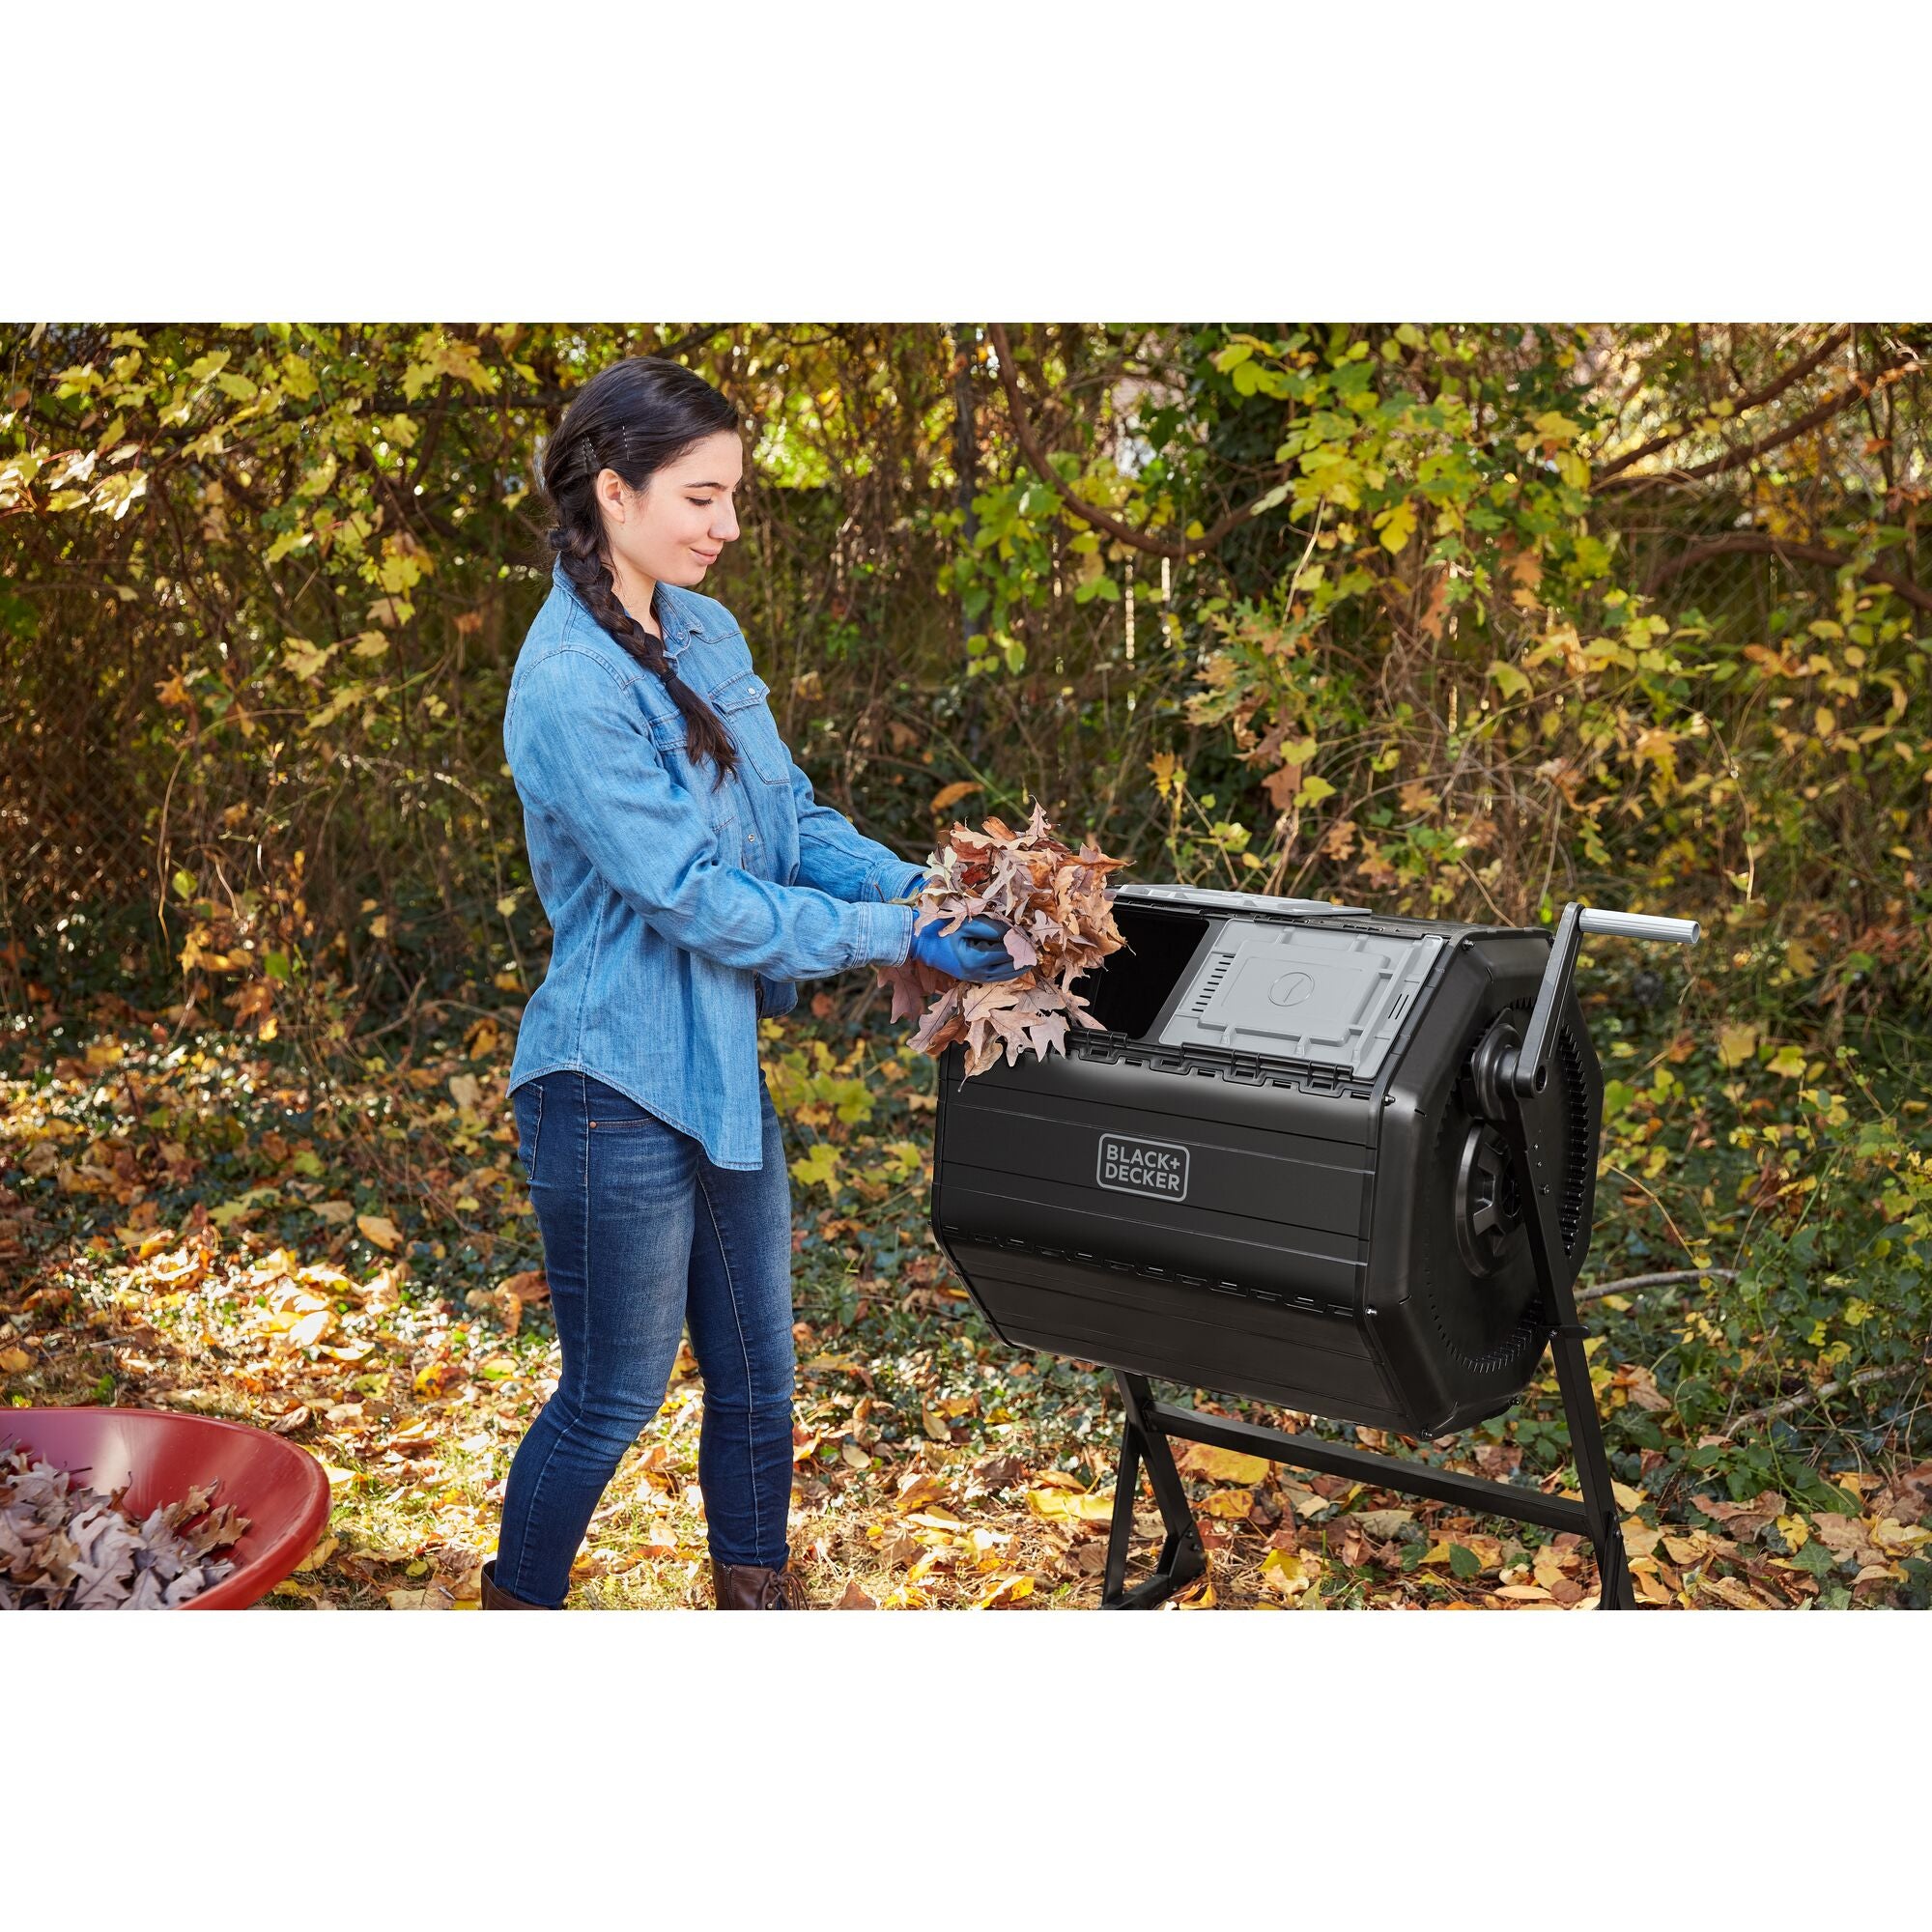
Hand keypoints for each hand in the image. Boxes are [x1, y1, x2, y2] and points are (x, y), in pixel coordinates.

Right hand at [909, 913, 1024, 982]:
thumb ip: (989, 928)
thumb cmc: (940, 930)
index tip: (1030, 936)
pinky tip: (1014, 966)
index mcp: (975, 960)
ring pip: (1003, 976)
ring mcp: (973, 978)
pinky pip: (995, 978)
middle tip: (1035, 949)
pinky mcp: (970, 977)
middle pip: (1008, 967)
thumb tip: (1011, 932)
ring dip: (1017, 968)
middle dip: (1022, 958)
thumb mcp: (965, 925)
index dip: (1019, 944)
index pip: (1005, 952)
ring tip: (1030, 959)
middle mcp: (976, 973)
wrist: (920, 944)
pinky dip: (1006, 972)